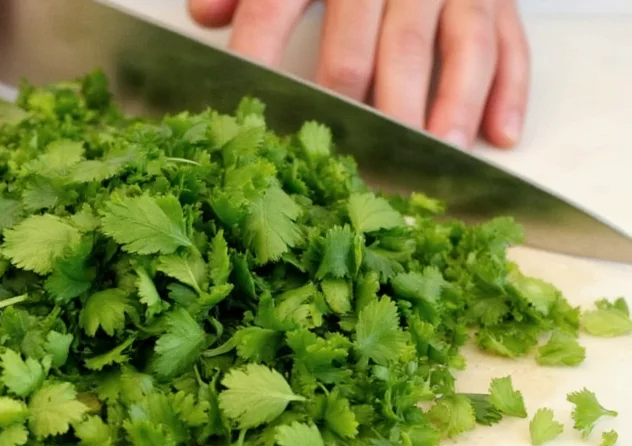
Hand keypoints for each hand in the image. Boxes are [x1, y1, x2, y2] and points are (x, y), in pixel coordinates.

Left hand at [188, 0, 529, 148]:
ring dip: (446, 109)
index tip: (245, 114)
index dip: (256, 60)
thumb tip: (203, 17)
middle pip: (375, 48)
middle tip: (354, 163)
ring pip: (455, 49)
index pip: (276, 9)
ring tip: (434, 158)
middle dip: (363, 110)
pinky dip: (509, 90)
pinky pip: (510, 42)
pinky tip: (497, 135)